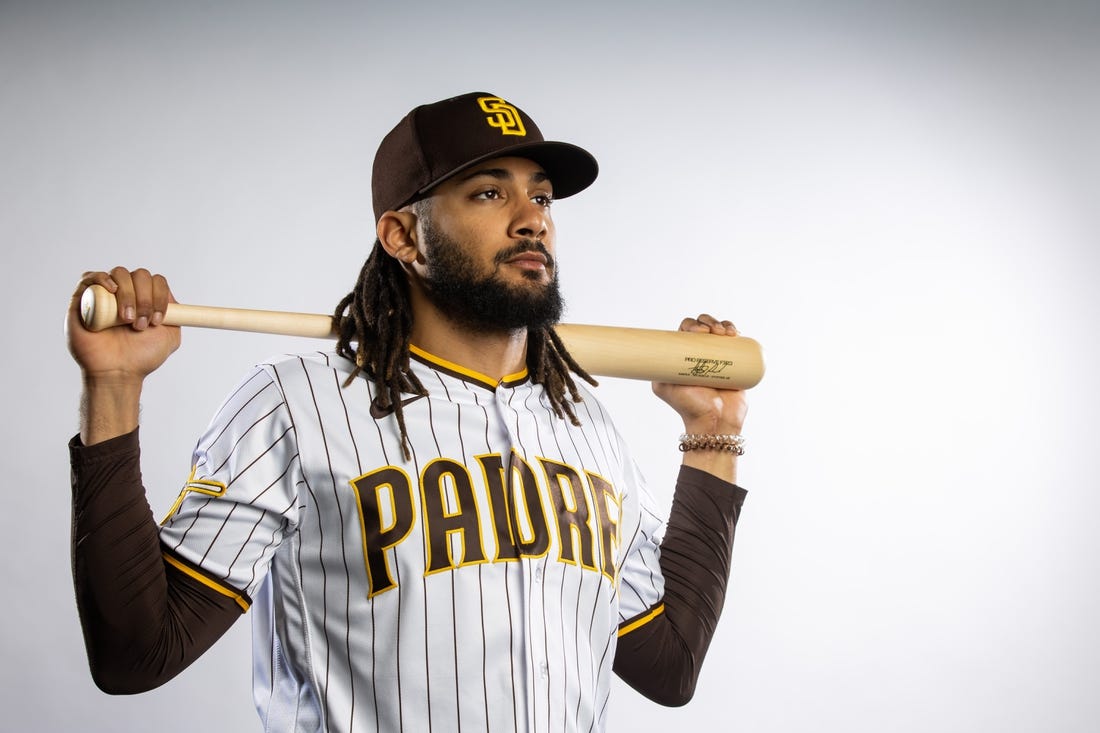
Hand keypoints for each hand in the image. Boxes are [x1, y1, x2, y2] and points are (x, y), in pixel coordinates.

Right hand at [66, 267, 180, 383]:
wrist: (117, 373)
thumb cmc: (141, 357)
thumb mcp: (170, 336)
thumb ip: (177, 315)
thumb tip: (172, 297)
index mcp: (146, 300)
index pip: (156, 281)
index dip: (160, 295)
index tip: (158, 319)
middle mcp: (126, 295)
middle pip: (140, 275)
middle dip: (145, 298)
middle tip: (141, 323)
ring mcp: (104, 296)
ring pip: (119, 274)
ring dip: (128, 294)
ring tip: (126, 319)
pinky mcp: (82, 300)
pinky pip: (90, 278)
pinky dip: (102, 278)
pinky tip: (112, 291)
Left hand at [652, 314, 747, 435]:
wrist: (715, 421)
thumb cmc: (688, 406)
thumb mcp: (663, 386)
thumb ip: (655, 369)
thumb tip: (647, 352)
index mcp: (683, 355)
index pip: (685, 331)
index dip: (691, 325)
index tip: (697, 331)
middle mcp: (700, 353)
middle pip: (702, 327)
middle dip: (707, 322)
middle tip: (710, 332)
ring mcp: (718, 356)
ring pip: (719, 330)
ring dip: (721, 324)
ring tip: (725, 333)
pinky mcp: (736, 361)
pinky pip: (736, 341)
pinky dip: (734, 330)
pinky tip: (735, 333)